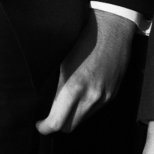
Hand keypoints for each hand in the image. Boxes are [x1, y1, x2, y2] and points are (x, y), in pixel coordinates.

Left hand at [36, 8, 134, 134]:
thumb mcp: (64, 61)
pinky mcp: (113, 93)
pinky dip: (87, 105)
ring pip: (84, 119)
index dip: (45, 127)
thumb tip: (47, 103)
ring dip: (74, 115)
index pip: (56, 123)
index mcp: (74, 87)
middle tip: (50, 114)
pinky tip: (83, 91)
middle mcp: (91, 97)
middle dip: (59, 123)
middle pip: (70, 127)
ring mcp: (104, 96)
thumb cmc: (83, 38)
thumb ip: (58, 86)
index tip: (39, 123)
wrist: (112, 26)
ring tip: (67, 101)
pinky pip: (96, 108)